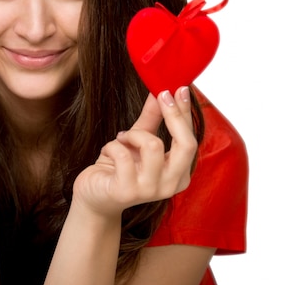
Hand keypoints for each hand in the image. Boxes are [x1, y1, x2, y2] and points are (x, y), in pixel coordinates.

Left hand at [73, 87, 196, 217]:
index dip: (185, 112)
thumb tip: (163, 91)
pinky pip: (124, 154)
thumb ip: (153, 118)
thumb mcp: (138, 139)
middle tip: (161, 95)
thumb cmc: (118, 168)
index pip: (190, 139)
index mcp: (179, 174)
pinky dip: (112, 145)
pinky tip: (109, 151)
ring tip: (122, 138)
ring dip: (133, 134)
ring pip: (153, 145)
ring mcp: (150, 190)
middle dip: (174, 114)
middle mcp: (170, 185)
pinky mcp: (127, 191)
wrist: (94, 196)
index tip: (179, 88)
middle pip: (186, 144)